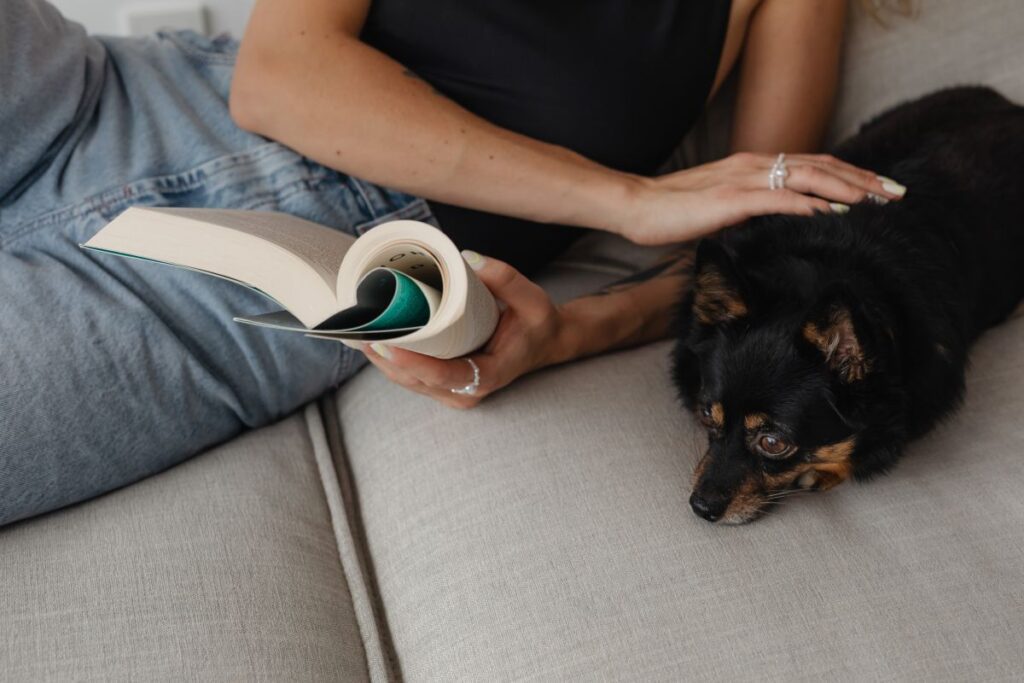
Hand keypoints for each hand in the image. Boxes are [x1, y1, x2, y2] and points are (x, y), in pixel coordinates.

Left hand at [358, 251, 567, 408]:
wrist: (543, 342)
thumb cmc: (536, 322)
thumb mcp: (533, 298)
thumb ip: (505, 278)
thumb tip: (467, 257)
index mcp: (489, 375)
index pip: (444, 376)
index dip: (411, 363)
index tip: (385, 342)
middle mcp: (467, 391)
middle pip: (414, 379)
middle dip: (383, 355)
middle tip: (358, 324)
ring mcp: (452, 392)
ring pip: (406, 380)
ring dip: (379, 357)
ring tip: (356, 327)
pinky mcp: (442, 385)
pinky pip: (408, 376)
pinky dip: (387, 358)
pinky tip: (367, 337)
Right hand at [617, 152, 905, 245]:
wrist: (637, 206)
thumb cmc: (672, 212)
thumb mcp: (721, 208)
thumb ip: (751, 209)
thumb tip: (774, 222)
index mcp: (755, 165)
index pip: (814, 165)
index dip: (851, 174)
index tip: (881, 190)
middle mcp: (756, 164)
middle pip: (823, 166)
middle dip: (865, 180)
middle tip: (899, 194)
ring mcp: (745, 179)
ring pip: (810, 177)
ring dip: (849, 188)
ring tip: (879, 202)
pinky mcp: (733, 198)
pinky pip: (781, 198)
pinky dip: (812, 203)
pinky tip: (836, 212)